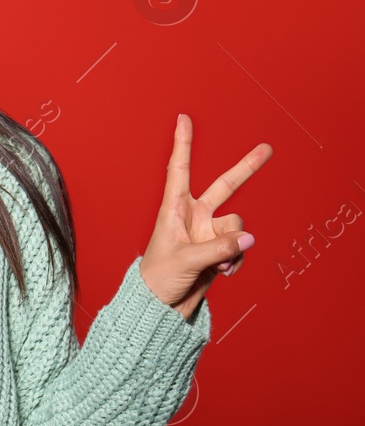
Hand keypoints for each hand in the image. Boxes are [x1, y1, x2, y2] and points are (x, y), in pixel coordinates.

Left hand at [139, 114, 272, 317]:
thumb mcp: (185, 261)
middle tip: (266, 148)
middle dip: (246, 168)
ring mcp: (208, 232)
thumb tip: (248, 238)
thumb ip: (218, 249)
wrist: (161, 306)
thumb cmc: (158, 279)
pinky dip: (234, 260)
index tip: (183, 118)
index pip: (179, 170)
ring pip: (237, 226)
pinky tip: (221, 273)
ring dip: (232, 246)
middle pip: (225, 186)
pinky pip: (240, 246)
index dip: (182, 144)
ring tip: (215, 265)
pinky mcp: (219, 249)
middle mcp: (193, 216)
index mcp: (174, 210)